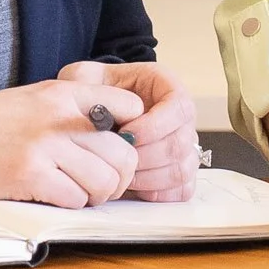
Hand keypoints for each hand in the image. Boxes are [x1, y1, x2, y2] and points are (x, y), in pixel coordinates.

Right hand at [0, 77, 145, 207]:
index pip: (130, 107)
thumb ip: (74, 109)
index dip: (131, 135)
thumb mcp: (34, 98)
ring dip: (96, 195)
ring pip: (104, 181)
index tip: (115, 150)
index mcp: (64, 92)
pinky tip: (53, 195)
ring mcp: (45, 146)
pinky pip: (76, 199)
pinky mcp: (30, 175)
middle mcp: (60, 116)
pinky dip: (71, 204)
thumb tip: (118, 130)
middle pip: (123, 154)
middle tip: (102, 185)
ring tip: (76, 192)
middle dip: (119, 178)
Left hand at [60, 61, 200, 202]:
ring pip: (182, 169)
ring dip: (150, 178)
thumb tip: (98, 108)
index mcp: (166, 86)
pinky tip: (132, 186)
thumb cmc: (94, 92)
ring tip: (121, 175)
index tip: (125, 134)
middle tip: (118, 160)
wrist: (96, 111)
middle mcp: (181, 117)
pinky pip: (181, 189)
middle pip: (182, 143)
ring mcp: (184, 145)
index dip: (156, 125)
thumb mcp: (85, 76)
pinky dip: (157, 192)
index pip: (180, 106)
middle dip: (147, 157)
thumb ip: (85, 80)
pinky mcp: (178, 170)